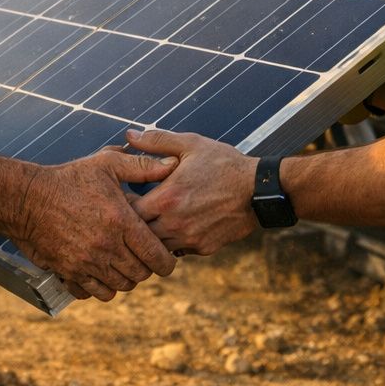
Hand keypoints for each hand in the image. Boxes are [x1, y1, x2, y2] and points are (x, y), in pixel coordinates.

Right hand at [11, 149, 178, 300]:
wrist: (27, 199)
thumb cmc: (69, 179)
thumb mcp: (106, 165)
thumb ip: (143, 167)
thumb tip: (172, 166)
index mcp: (121, 222)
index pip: (157, 257)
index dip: (166, 261)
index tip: (165, 257)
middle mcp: (106, 247)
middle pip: (140, 275)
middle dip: (146, 268)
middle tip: (142, 257)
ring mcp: (86, 262)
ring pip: (120, 286)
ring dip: (125, 278)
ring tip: (122, 263)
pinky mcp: (69, 272)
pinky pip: (93, 293)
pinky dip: (100, 287)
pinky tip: (100, 271)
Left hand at [127, 128, 258, 255]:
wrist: (260, 190)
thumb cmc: (224, 164)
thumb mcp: (191, 144)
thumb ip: (157, 141)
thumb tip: (129, 135)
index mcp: (167, 198)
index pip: (129, 211)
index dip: (124, 204)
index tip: (128, 195)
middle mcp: (175, 223)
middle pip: (139, 233)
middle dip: (135, 222)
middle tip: (138, 208)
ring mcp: (189, 239)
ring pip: (157, 245)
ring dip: (153, 233)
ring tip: (156, 217)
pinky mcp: (204, 248)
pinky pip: (178, 250)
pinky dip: (174, 240)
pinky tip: (178, 224)